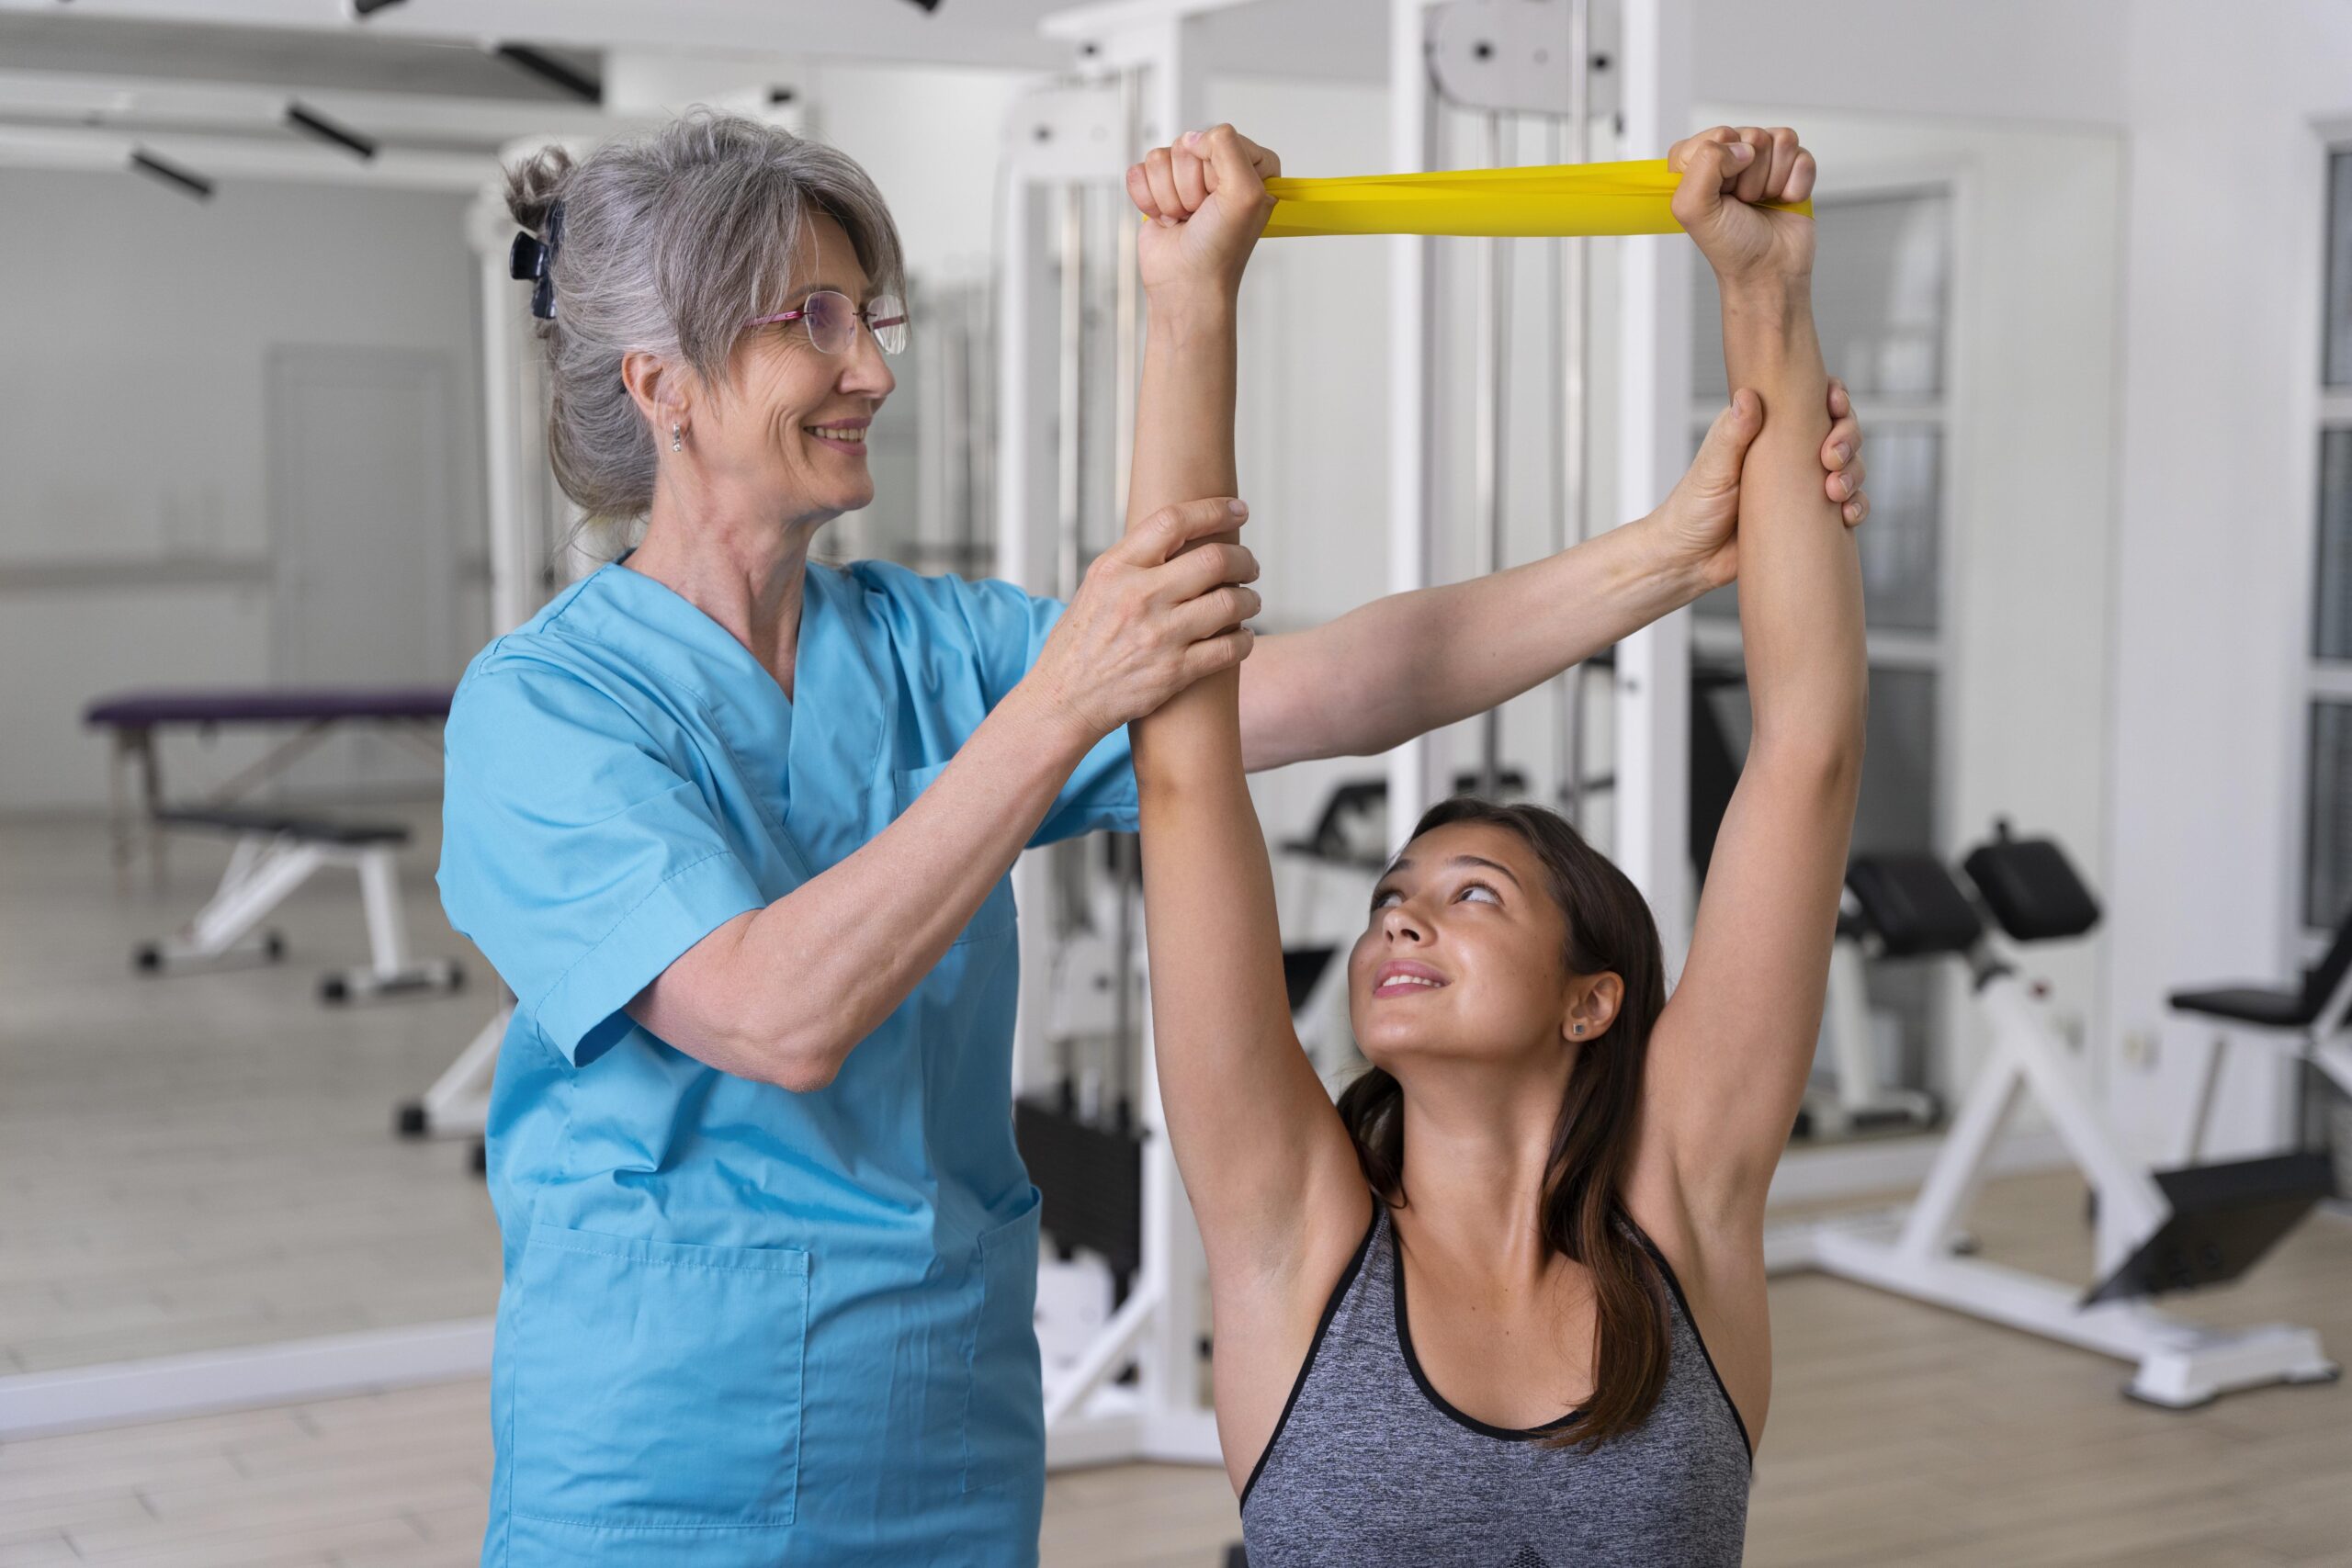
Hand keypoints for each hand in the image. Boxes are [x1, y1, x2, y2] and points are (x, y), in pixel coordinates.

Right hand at [1025, 497, 1261, 743]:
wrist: (1064, 700)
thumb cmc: (1080, 643)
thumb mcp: (1096, 588)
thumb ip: (1134, 561)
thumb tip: (1181, 536)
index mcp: (1116, 569)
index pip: (1173, 521)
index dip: (1215, 510)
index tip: (1239, 511)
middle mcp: (1138, 597)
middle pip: (1214, 560)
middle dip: (1244, 560)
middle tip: (1250, 567)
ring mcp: (1159, 636)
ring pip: (1231, 603)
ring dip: (1250, 600)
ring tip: (1249, 601)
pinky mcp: (1174, 672)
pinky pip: (1231, 648)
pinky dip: (1245, 640)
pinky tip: (1242, 638)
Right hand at [1125, 124, 1280, 304]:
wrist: (1186, 284)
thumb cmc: (1220, 249)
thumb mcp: (1246, 194)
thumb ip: (1229, 147)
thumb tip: (1193, 137)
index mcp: (1251, 166)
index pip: (1221, 136)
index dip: (1216, 170)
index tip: (1223, 199)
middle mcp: (1218, 168)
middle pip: (1187, 145)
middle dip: (1189, 185)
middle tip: (1201, 213)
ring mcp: (1185, 178)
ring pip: (1160, 157)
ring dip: (1169, 195)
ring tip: (1185, 218)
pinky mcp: (1157, 188)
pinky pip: (1139, 171)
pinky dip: (1148, 199)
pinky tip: (1166, 219)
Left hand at [1648, 380, 1868, 591]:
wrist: (1690, 561)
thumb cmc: (1692, 509)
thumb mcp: (1711, 468)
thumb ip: (1732, 434)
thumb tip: (1748, 396)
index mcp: (1765, 428)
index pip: (1810, 400)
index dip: (1833, 396)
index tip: (1835, 404)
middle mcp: (1790, 451)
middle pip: (1840, 430)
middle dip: (1847, 438)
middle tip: (1831, 458)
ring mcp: (1803, 483)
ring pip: (1850, 466)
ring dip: (1854, 473)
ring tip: (1834, 490)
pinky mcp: (1810, 514)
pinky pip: (1848, 504)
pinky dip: (1857, 505)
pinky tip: (1847, 515)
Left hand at [1666, 125, 1815, 289]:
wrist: (1769, 270)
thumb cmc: (1729, 245)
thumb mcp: (1693, 209)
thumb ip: (1704, 165)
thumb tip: (1742, 147)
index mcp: (1698, 162)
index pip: (1717, 134)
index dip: (1722, 163)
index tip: (1721, 192)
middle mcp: (1730, 157)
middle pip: (1752, 135)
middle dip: (1751, 175)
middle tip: (1744, 202)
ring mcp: (1764, 161)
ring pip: (1781, 141)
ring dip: (1773, 180)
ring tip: (1762, 202)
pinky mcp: (1793, 168)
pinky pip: (1803, 155)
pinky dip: (1796, 184)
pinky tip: (1783, 201)